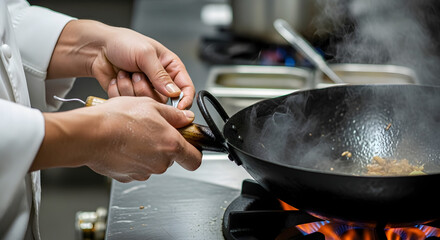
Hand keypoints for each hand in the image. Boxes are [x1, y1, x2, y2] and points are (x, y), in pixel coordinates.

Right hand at [32, 97, 201, 181]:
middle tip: (151, 129)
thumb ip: (174, 115)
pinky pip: (136, 167)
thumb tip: (186, 118)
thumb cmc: (117, 118)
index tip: (191, 146)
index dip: (195, 152)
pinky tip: (123, 144)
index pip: (195, 159)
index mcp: (171, 145)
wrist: (88, 134)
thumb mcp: (151, 106)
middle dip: (164, 145)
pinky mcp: (127, 177)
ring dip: (147, 150)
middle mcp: (160, 163)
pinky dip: (133, 157)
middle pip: (171, 158)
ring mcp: (143, 172)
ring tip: (132, 134)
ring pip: (153, 162)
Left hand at [47, 20, 194, 108]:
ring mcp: (145, 89)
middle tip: (137, 74)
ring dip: (131, 88)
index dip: (185, 99)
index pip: (186, 88)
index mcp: (170, 67)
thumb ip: (160, 75)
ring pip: (146, 104)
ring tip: (126, 73)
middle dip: (147, 89)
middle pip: (164, 100)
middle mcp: (159, 81)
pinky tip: (118, 78)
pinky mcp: (131, 97)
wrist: (97, 48)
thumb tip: (174, 93)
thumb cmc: (122, 43)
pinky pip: (130, 103)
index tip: (178, 108)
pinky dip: (120, 91)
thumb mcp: (145, 54)